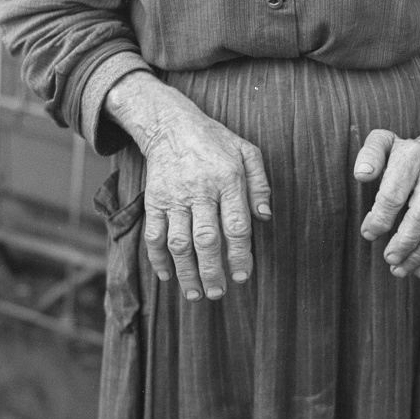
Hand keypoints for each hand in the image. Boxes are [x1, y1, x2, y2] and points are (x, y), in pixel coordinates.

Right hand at [106, 72, 271, 300]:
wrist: (171, 124)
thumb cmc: (216, 141)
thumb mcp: (247, 152)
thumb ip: (260, 183)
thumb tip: (266, 216)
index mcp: (228, 180)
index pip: (236, 226)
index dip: (239, 255)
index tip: (242, 277)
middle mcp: (200, 191)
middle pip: (205, 239)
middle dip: (211, 271)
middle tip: (218, 293)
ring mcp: (174, 197)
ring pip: (178, 242)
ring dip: (185, 272)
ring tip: (195, 295)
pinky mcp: (154, 200)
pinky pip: (153, 234)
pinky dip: (158, 259)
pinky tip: (168, 276)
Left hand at [355, 130, 419, 278]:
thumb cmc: (403, 153)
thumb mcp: (382, 143)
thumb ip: (369, 156)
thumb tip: (362, 175)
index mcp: (413, 157)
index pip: (394, 194)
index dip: (380, 218)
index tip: (368, 234)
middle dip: (404, 242)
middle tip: (388, 258)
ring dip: (419, 255)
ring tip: (399, 269)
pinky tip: (418, 268)